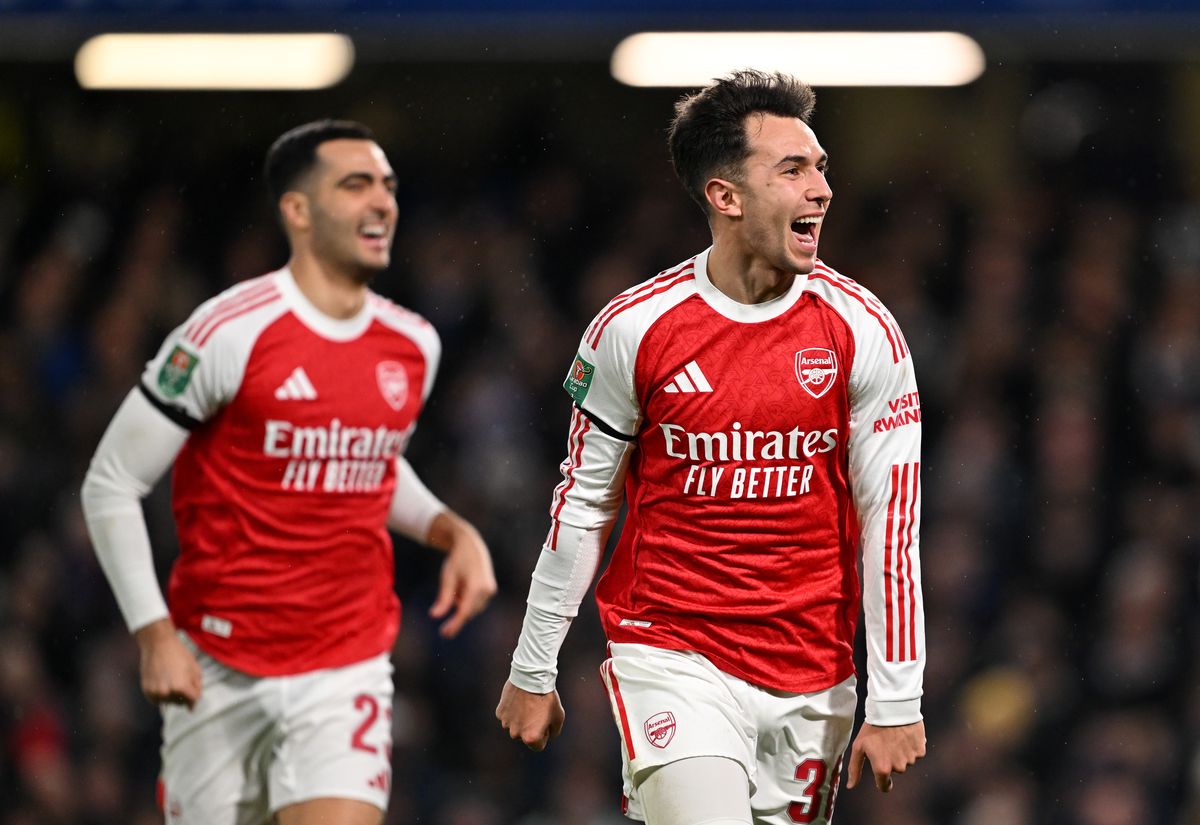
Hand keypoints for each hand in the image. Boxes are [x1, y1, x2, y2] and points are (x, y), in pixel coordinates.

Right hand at [133, 618, 201, 709]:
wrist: (158, 644)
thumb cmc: (179, 654)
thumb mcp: (195, 669)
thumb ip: (197, 688)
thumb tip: (192, 707)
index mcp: (181, 686)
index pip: (193, 700)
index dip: (195, 694)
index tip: (193, 691)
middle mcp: (167, 692)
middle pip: (180, 702)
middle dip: (184, 694)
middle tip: (181, 679)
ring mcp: (155, 692)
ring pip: (168, 702)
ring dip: (172, 695)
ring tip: (172, 679)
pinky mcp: (146, 690)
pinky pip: (157, 700)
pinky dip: (161, 695)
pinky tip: (163, 682)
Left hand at [427, 512, 496, 637]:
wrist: (471, 545)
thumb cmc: (457, 560)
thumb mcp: (447, 578)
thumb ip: (443, 599)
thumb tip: (434, 616)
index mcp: (476, 587)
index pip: (464, 612)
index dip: (455, 625)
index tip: (445, 634)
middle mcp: (487, 590)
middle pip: (469, 612)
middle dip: (457, 618)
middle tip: (444, 631)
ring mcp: (490, 590)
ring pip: (473, 608)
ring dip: (462, 607)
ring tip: (455, 590)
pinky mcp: (490, 589)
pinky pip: (476, 603)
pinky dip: (466, 601)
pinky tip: (461, 589)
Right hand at [496, 680, 564, 751]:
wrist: (532, 677)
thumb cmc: (547, 697)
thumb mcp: (558, 716)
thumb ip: (554, 732)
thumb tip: (546, 735)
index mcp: (530, 738)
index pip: (538, 746)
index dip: (544, 734)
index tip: (545, 720)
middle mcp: (516, 734)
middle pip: (525, 736)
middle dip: (531, 727)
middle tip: (536, 710)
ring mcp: (506, 723)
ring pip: (515, 725)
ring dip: (521, 719)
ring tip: (528, 704)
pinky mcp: (500, 712)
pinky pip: (508, 716)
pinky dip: (512, 711)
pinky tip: (519, 700)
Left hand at [847, 720, 925, 792]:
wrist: (892, 709)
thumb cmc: (872, 727)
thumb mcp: (858, 746)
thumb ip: (855, 768)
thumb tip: (851, 786)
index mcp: (882, 768)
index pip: (884, 786)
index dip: (882, 782)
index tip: (882, 774)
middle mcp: (898, 767)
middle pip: (895, 770)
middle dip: (891, 760)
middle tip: (885, 744)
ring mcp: (911, 759)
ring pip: (906, 761)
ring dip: (901, 753)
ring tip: (894, 737)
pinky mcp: (920, 750)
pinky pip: (916, 753)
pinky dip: (911, 746)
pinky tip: (905, 734)